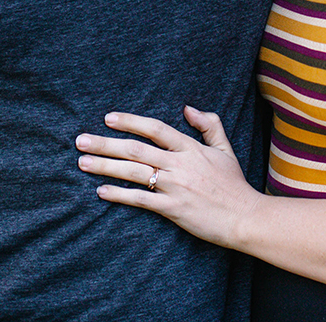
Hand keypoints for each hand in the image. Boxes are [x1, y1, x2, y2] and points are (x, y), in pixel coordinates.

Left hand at [76, 106, 259, 247]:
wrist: (244, 217)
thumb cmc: (233, 184)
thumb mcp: (224, 148)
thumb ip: (209, 125)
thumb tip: (188, 108)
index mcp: (190, 147)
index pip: (155, 129)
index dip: (130, 122)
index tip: (108, 118)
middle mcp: (179, 164)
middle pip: (136, 149)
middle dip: (105, 144)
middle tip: (81, 140)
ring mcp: (175, 187)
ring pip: (133, 173)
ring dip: (105, 166)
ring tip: (83, 163)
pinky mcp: (173, 209)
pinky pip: (141, 200)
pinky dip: (120, 195)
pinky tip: (102, 191)